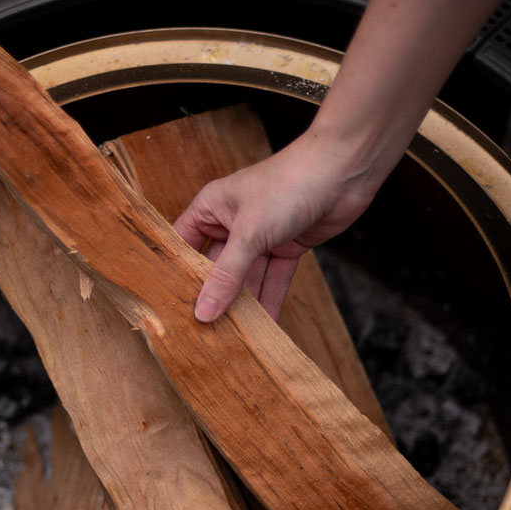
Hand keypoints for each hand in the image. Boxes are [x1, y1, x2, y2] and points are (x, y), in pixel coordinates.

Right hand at [173, 127, 376, 322]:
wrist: (342, 171)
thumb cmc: (288, 184)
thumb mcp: (250, 233)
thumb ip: (227, 276)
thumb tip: (204, 312)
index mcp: (212, 207)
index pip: (183, 245)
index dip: (176, 274)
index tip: (168, 306)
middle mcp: (233, 222)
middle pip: (216, 267)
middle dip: (213, 297)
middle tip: (202, 333)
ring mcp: (261, 235)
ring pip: (246, 277)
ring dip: (243, 305)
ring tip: (232, 338)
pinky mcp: (286, 246)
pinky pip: (273, 278)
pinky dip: (271, 300)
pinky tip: (265, 326)